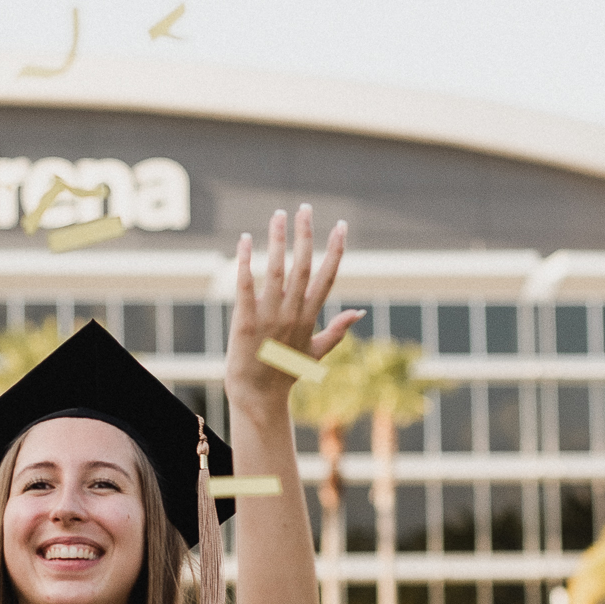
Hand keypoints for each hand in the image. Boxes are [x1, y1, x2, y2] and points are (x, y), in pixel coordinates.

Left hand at [226, 206, 356, 407]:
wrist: (258, 395)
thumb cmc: (286, 372)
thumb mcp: (317, 352)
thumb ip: (338, 330)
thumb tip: (360, 312)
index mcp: (310, 316)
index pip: (328, 276)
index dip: (336, 249)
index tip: (341, 225)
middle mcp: (292, 312)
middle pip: (303, 265)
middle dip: (305, 234)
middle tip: (305, 208)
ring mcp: (269, 315)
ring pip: (276, 269)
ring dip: (278, 240)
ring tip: (278, 214)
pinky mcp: (244, 319)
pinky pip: (245, 284)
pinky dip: (245, 261)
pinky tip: (244, 240)